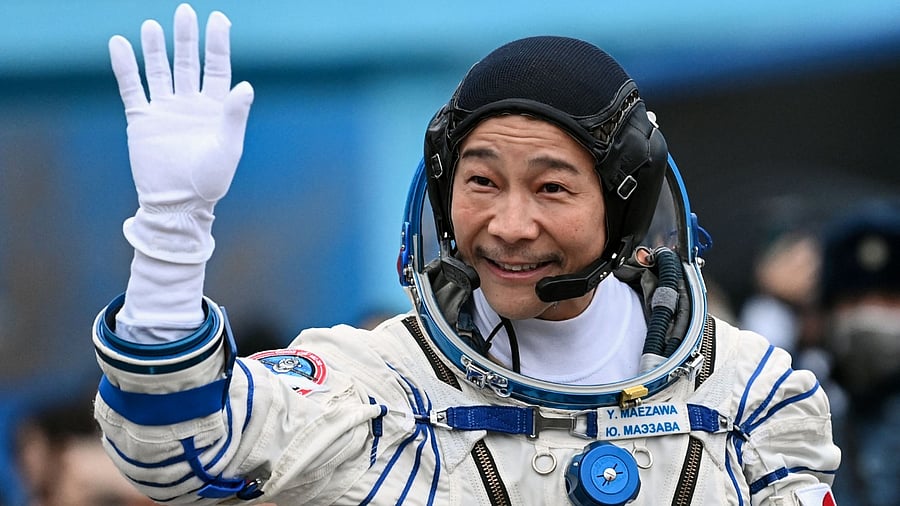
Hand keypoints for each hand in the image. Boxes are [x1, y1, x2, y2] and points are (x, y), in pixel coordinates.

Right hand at [109, 3, 253, 262]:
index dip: (217, 44)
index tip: (219, 18)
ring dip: (156, 48)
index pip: (216, 68)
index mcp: (215, 109)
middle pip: (188, 63)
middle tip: (185, 11)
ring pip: (159, 71)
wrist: (178, 206)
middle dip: (187, 38)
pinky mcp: (142, 120)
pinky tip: (119, 44)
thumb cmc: (210, 182)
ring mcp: (165, 110)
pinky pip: (132, 88)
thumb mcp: (227, 149)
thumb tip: (246, 86)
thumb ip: (234, 116)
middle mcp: (190, 104)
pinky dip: (125, 67)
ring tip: (153, 25)